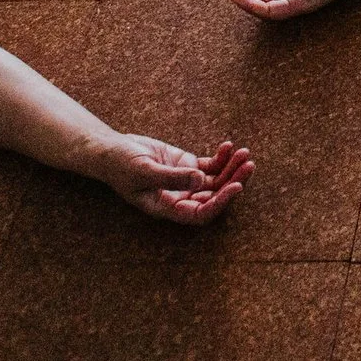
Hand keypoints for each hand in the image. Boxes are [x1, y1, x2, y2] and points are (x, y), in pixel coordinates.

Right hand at [102, 135, 252, 222]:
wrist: (113, 150)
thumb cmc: (122, 165)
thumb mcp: (144, 171)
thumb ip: (171, 177)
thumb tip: (202, 180)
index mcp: (167, 208)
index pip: (200, 213)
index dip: (220, 203)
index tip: (237, 187)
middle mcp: (180, 198)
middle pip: (214, 196)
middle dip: (233, 182)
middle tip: (248, 165)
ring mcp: (185, 182)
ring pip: (216, 180)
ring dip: (232, 168)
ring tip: (244, 153)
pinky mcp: (187, 166)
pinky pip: (210, 165)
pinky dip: (222, 157)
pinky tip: (229, 146)